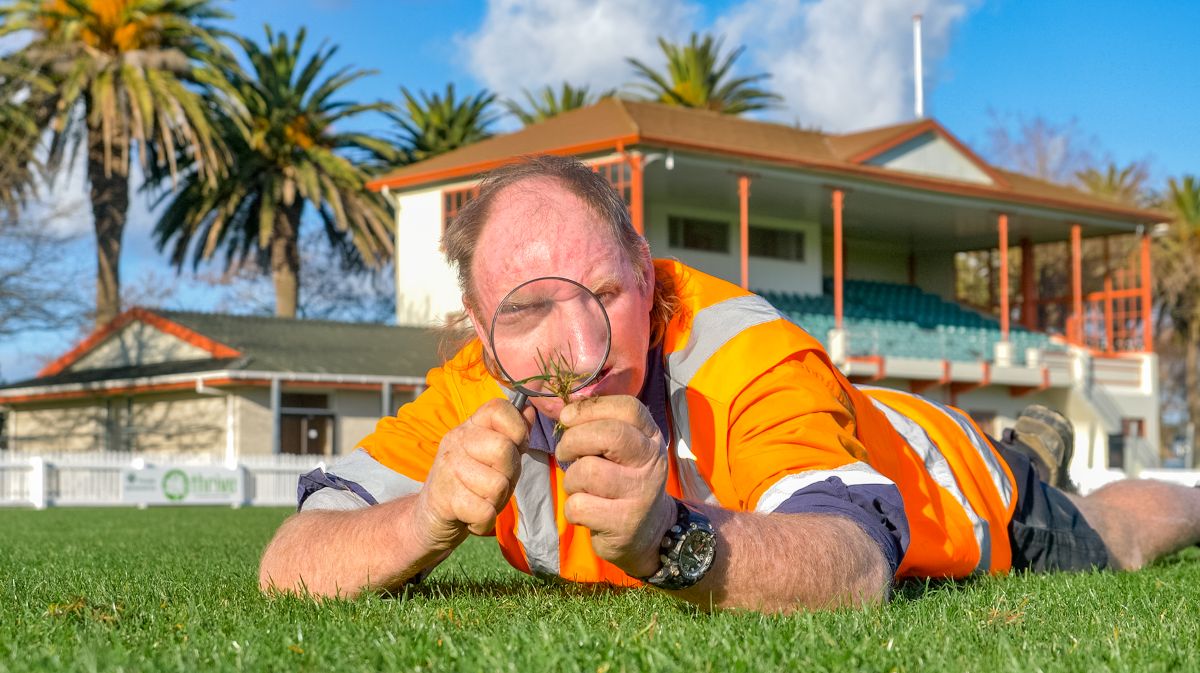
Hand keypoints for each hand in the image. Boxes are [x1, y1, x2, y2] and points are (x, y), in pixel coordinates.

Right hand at [413, 399, 527, 550]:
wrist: (430, 517)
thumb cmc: (470, 484)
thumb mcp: (493, 455)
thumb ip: (513, 434)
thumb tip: (528, 410)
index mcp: (471, 426)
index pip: (499, 409)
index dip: (517, 429)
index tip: (514, 448)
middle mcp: (456, 440)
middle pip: (504, 449)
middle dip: (510, 474)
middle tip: (496, 483)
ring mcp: (448, 468)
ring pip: (497, 484)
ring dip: (497, 501)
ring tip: (481, 500)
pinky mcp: (444, 499)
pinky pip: (485, 511)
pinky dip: (485, 521)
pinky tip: (472, 516)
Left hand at [556, 395, 676, 577]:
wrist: (648, 531)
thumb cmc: (623, 480)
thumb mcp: (623, 450)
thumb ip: (600, 425)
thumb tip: (565, 404)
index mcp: (651, 438)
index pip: (628, 408)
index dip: (591, 408)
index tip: (567, 417)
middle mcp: (651, 462)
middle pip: (609, 435)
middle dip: (574, 440)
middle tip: (565, 452)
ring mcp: (640, 494)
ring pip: (588, 471)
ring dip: (571, 479)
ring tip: (579, 486)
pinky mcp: (624, 523)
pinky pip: (579, 506)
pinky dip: (573, 508)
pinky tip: (585, 511)